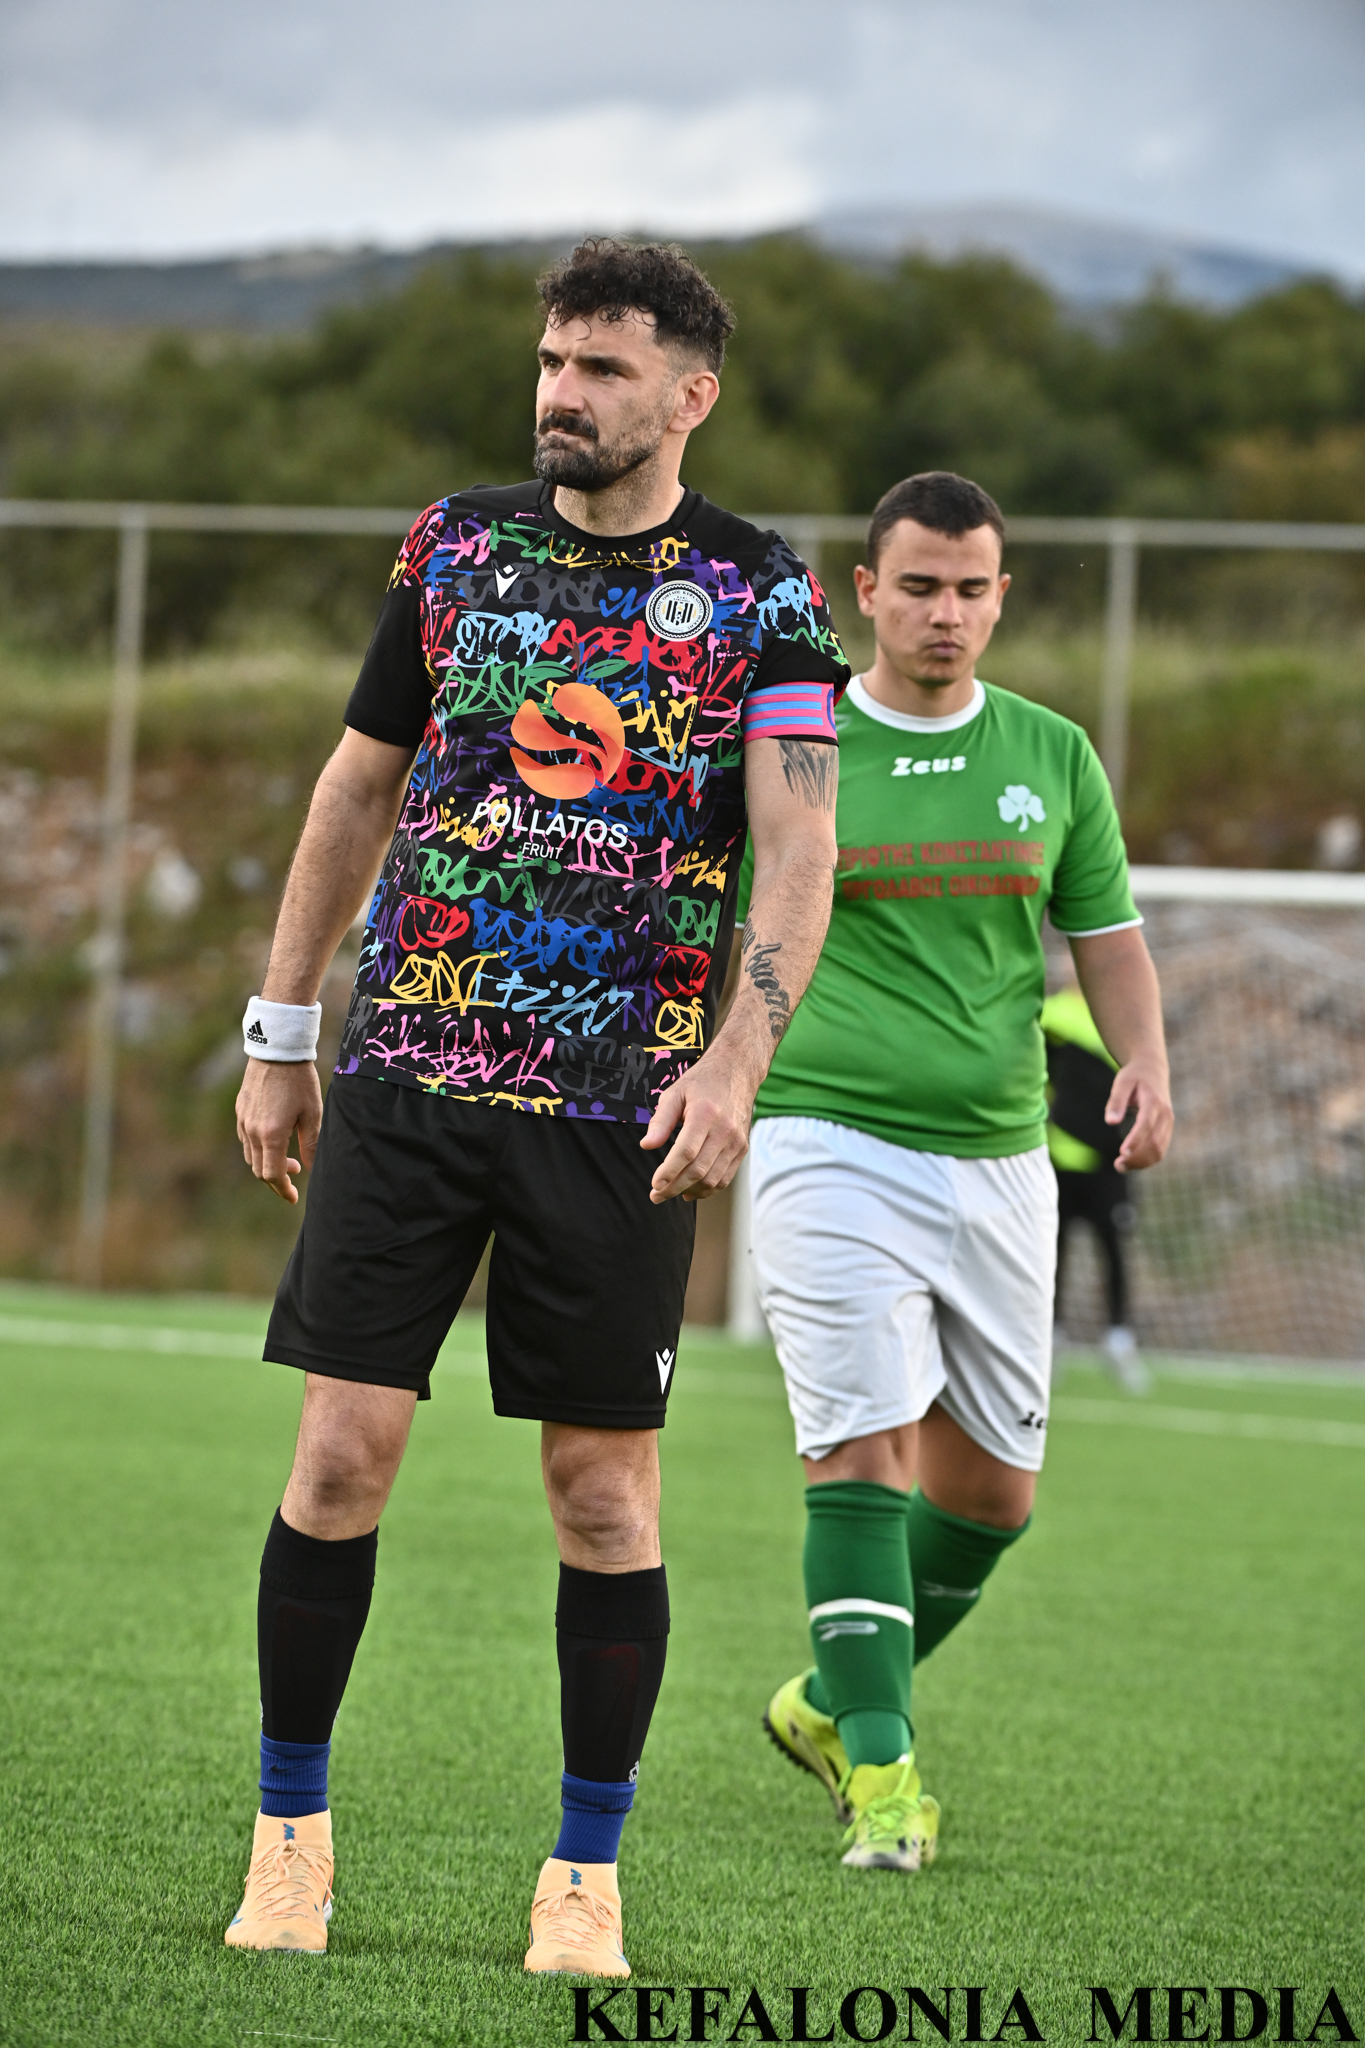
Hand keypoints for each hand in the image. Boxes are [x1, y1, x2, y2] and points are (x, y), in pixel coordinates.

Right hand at [236, 1059, 323, 1202]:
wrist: (277, 1049)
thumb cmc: (299, 1080)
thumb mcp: (312, 1113)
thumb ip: (311, 1144)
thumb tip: (311, 1168)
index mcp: (270, 1134)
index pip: (271, 1175)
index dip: (282, 1190)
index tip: (293, 1197)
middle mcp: (252, 1130)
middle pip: (258, 1169)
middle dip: (275, 1181)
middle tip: (294, 1178)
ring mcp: (243, 1120)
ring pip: (250, 1156)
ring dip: (266, 1164)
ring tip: (288, 1160)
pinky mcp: (241, 1110)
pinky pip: (246, 1139)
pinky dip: (258, 1149)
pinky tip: (274, 1142)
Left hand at [639, 1050, 755, 1202]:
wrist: (738, 1071)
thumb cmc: (703, 1081)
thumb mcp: (675, 1093)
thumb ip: (661, 1121)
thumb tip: (647, 1145)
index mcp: (705, 1114)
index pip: (686, 1152)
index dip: (669, 1172)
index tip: (654, 1185)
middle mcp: (724, 1130)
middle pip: (698, 1170)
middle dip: (674, 1187)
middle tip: (656, 1195)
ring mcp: (736, 1141)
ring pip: (712, 1178)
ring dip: (690, 1191)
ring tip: (670, 1192)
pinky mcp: (742, 1148)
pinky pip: (725, 1177)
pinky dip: (707, 1189)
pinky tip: (690, 1190)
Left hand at [1107, 1058, 1173, 1171]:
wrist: (1153, 1070)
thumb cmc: (1134, 1077)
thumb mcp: (1122, 1083)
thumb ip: (1116, 1102)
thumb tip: (1111, 1122)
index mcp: (1154, 1102)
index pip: (1146, 1125)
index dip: (1135, 1140)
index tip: (1122, 1153)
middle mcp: (1165, 1115)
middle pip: (1155, 1142)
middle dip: (1137, 1157)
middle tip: (1117, 1165)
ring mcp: (1169, 1123)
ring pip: (1160, 1150)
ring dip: (1142, 1162)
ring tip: (1120, 1166)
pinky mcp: (1167, 1130)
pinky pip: (1160, 1149)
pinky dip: (1147, 1159)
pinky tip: (1130, 1162)